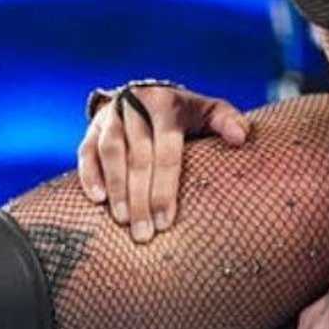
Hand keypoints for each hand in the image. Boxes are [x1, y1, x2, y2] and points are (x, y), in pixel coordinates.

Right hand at [78, 83, 249, 241]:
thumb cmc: (187, 114)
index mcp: (166, 105)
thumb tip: (242, 138)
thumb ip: (228, 121)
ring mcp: (111, 116)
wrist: (149, 95)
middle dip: (140, 198)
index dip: (165, 188)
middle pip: (138, 157)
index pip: (166, 152)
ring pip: (110, 153)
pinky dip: (90, 174)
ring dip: (116, 188)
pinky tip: (97, 200)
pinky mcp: (92, 126)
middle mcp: (135, 107)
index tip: (166, 221)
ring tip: (123, 220)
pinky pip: (86, 151)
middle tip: (144, 233)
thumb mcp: (210, 111)